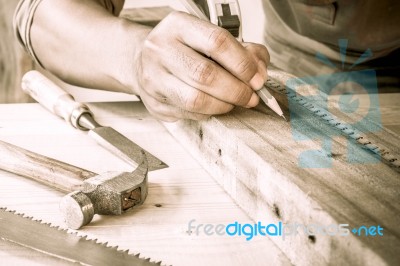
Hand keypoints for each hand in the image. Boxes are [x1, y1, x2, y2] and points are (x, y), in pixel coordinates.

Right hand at [135, 11, 269, 121]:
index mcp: (178, 26)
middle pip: (205, 75)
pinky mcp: (154, 102)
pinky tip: (214, 106)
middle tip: (250, 96)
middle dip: (236, 90)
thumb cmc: (183, 49)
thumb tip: (260, 73)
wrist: (143, 61)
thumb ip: (242, 49)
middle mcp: (160, 49)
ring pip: (196, 100)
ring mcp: (153, 78)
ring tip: (234, 102)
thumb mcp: (209, 37)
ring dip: (224, 105)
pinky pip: (189, 114)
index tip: (257, 78)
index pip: (216, 42)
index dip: (243, 63)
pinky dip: (209, 113)